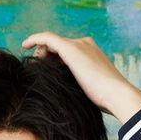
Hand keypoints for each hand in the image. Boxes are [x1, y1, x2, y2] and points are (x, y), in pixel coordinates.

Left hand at [21, 31, 140, 122]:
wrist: (115, 94)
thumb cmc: (105, 101)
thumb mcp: (89, 92)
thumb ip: (78, 88)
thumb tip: (67, 99)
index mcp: (91, 54)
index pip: (67, 52)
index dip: (54, 59)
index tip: (44, 70)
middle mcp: (85, 45)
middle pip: (59, 46)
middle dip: (46, 55)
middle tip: (36, 67)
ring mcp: (78, 45)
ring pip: (52, 43)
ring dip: (40, 51)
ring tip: (32, 62)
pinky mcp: (70, 49)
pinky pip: (47, 38)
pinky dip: (35, 39)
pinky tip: (25, 45)